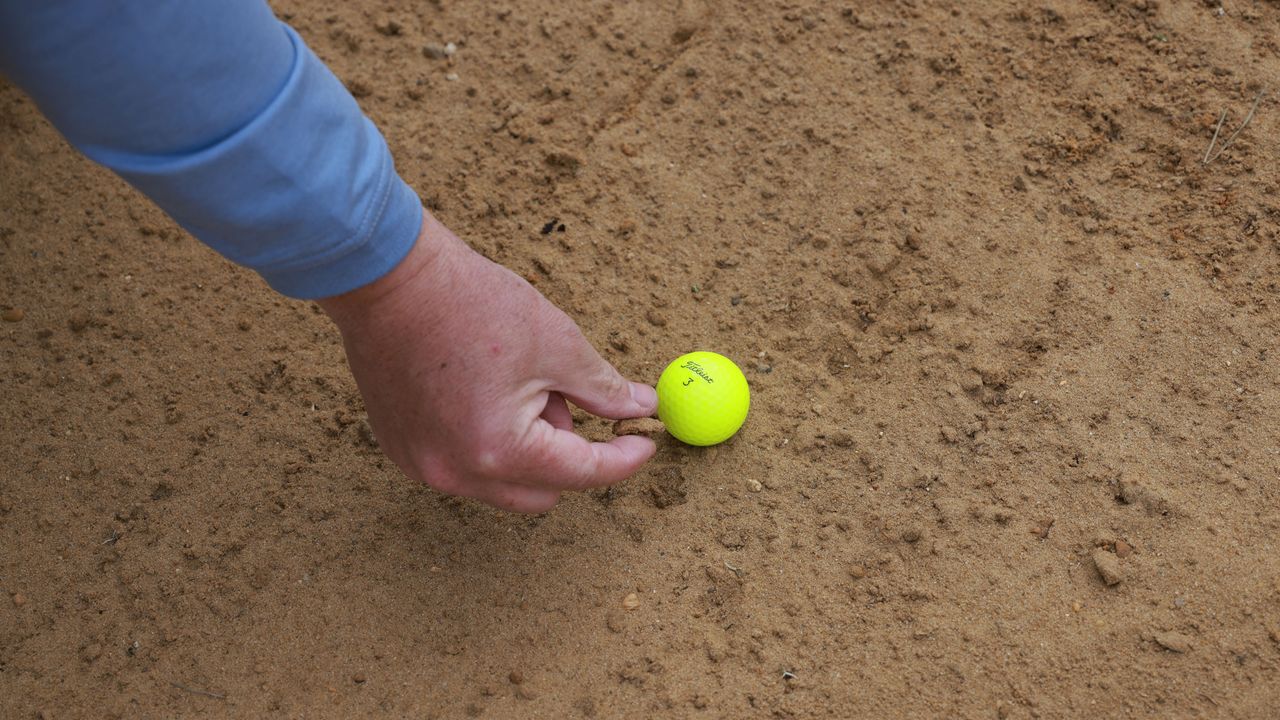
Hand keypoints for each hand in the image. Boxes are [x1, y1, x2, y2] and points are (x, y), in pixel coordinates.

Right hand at [317, 210, 657, 512]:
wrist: (388, 278)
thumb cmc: (472, 304)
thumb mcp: (556, 343)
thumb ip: (603, 389)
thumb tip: (640, 409)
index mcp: (502, 451)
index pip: (583, 474)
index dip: (623, 458)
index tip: (646, 440)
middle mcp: (458, 473)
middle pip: (542, 491)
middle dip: (566, 452)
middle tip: (563, 394)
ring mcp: (423, 466)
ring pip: (502, 482)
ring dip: (525, 446)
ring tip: (512, 381)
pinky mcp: (401, 450)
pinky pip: (463, 465)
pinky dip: (486, 441)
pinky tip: (479, 387)